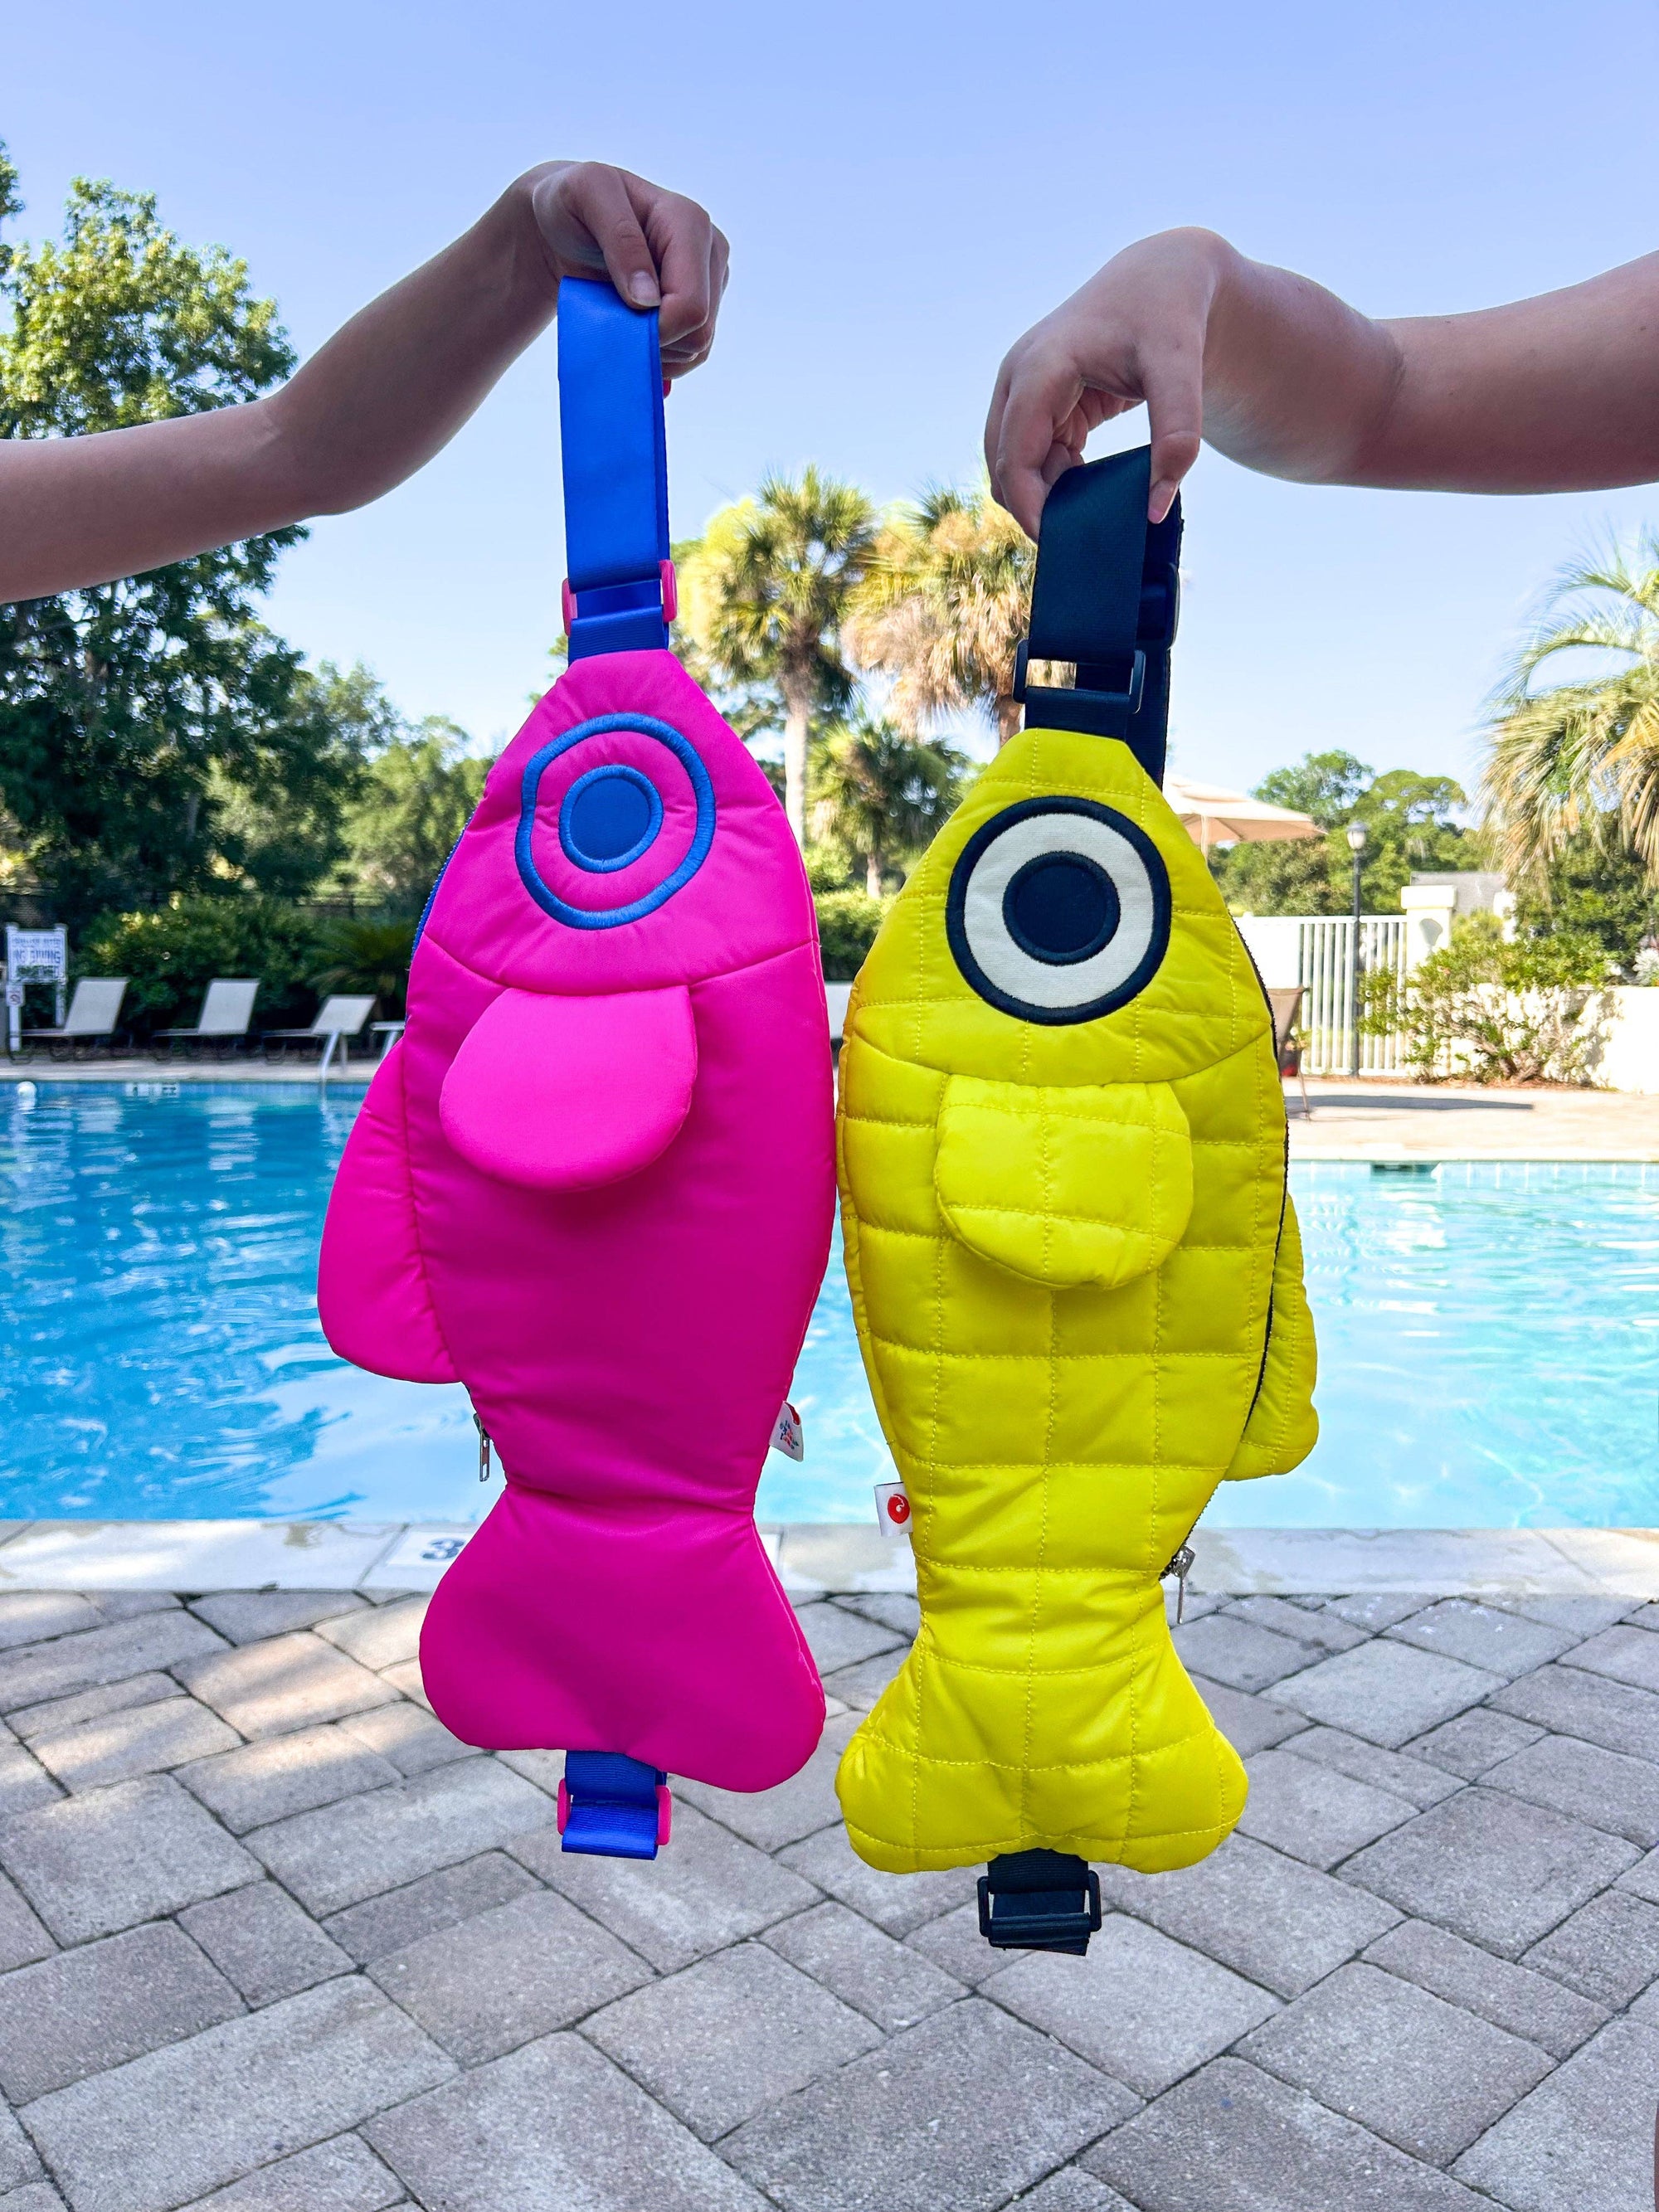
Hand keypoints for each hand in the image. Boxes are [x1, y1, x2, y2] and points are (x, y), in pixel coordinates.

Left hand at [521, 161, 729, 376]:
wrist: (565, 224)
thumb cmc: (572, 203)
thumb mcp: (586, 194)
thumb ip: (621, 238)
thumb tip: (647, 298)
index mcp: (690, 223)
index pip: (690, 306)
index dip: (654, 329)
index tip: (616, 319)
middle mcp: (710, 251)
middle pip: (699, 332)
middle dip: (653, 339)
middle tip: (614, 318)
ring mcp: (710, 281)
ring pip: (697, 348)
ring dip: (653, 348)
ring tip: (620, 317)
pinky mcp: (703, 304)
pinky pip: (692, 354)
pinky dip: (659, 355)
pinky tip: (634, 331)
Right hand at [985, 229, 1227, 534]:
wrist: (1161, 279)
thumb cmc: (1168, 318)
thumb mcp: (1182, 370)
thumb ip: (1177, 437)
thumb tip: (1156, 510)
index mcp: (1041, 366)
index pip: (1015, 454)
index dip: (1030, 507)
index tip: (1061, 546)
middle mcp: (1018, 378)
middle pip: (1002, 465)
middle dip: (1033, 508)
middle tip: (1081, 541)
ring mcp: (1021, 389)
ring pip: (1010, 465)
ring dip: (1043, 496)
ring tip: (1092, 515)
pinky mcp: (1035, 402)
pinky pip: (1029, 457)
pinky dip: (1053, 482)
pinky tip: (1090, 493)